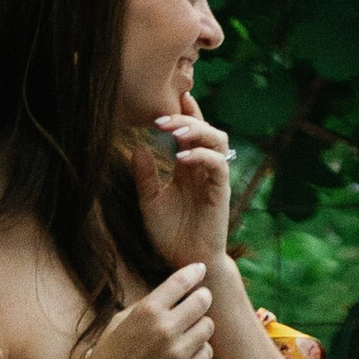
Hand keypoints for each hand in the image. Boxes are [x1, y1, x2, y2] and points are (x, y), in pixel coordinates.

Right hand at [81, 264, 216, 358]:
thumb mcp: (118, 323)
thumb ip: (147, 305)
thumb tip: (176, 291)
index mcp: (145, 312)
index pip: (182, 281)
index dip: (194, 272)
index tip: (200, 269)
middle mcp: (164, 329)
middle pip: (203, 300)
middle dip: (201, 298)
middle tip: (196, 303)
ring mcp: (177, 353)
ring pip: (208, 326)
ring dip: (199, 327)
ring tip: (185, 333)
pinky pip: (207, 352)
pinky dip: (199, 351)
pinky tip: (184, 354)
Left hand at [128, 91, 230, 271]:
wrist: (185, 260)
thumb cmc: (169, 234)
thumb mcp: (150, 202)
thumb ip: (145, 176)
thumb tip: (137, 147)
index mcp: (188, 167)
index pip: (190, 131)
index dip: (183, 113)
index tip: (165, 98)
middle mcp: (204, 167)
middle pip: (205, 128)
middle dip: (185, 118)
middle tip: (160, 117)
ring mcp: (214, 177)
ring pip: (217, 139)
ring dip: (198, 130)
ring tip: (175, 131)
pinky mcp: (221, 190)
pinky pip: (218, 164)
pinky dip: (201, 156)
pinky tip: (181, 157)